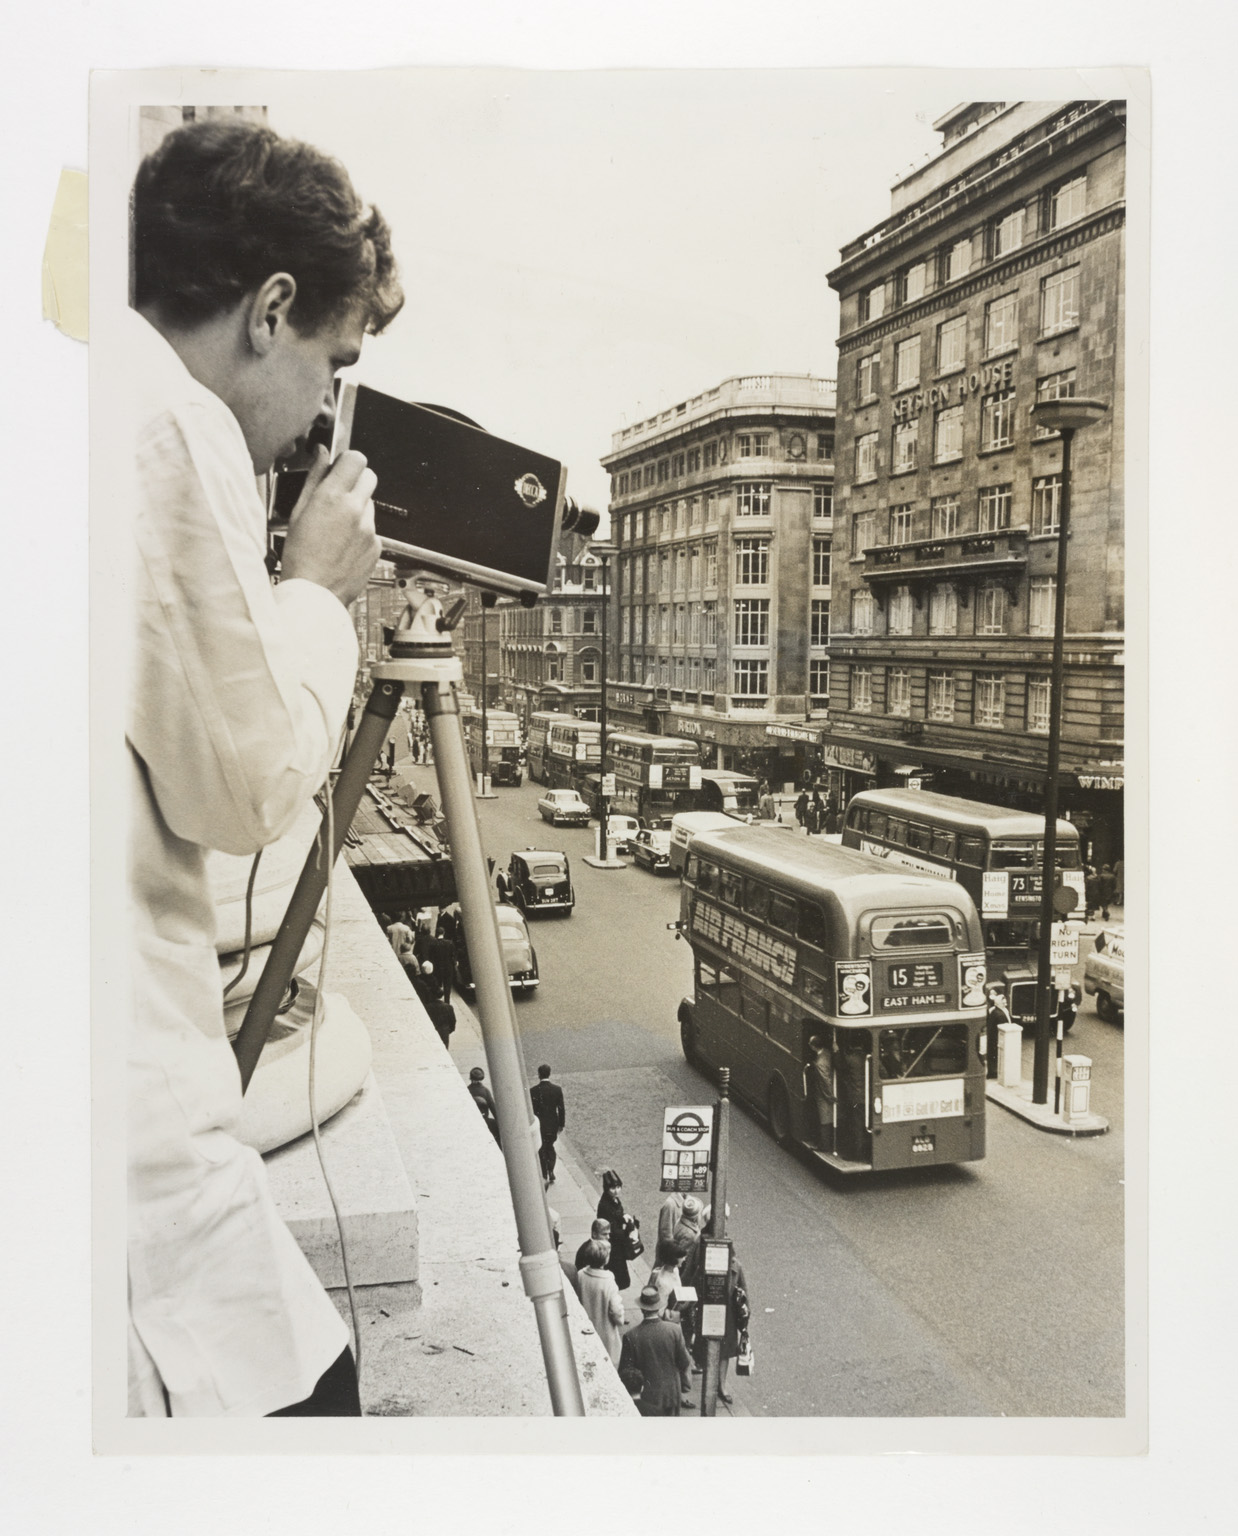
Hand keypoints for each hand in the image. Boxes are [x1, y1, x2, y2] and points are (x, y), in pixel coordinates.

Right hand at [280, 446, 380, 607]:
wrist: (315, 593)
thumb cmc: (301, 556)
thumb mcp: (297, 511)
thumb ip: (314, 478)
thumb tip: (321, 454)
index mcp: (332, 497)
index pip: (356, 458)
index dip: (348, 461)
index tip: (341, 469)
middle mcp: (355, 510)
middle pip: (369, 476)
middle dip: (356, 480)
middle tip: (339, 496)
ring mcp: (369, 528)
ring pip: (370, 504)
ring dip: (358, 508)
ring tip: (337, 528)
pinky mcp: (377, 545)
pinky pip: (372, 528)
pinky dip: (361, 532)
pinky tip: (344, 544)